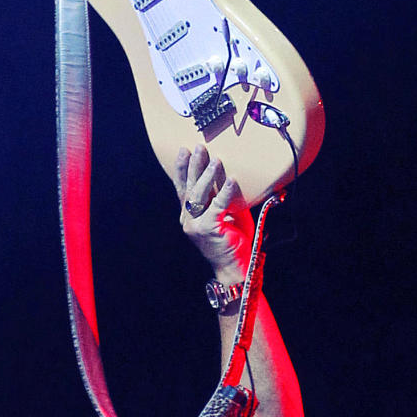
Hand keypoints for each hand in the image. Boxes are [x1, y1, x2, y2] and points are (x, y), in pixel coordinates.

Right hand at [172, 145, 253, 278]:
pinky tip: (231, 179)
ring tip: (215, 159)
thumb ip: (225, 198)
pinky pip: (216, 205)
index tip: (183, 150)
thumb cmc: (233, 242)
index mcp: (190, 216)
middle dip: (193, 165)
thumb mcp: (227, 215)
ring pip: (199, 195)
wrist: (235, 269)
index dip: (182, 169)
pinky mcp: (208, 229)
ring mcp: (195, 225)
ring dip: (207, 175)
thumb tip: (232, 175)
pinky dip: (225, 191)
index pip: (183, 188)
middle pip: (189, 187)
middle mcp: (188, 220)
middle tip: (198, 147)